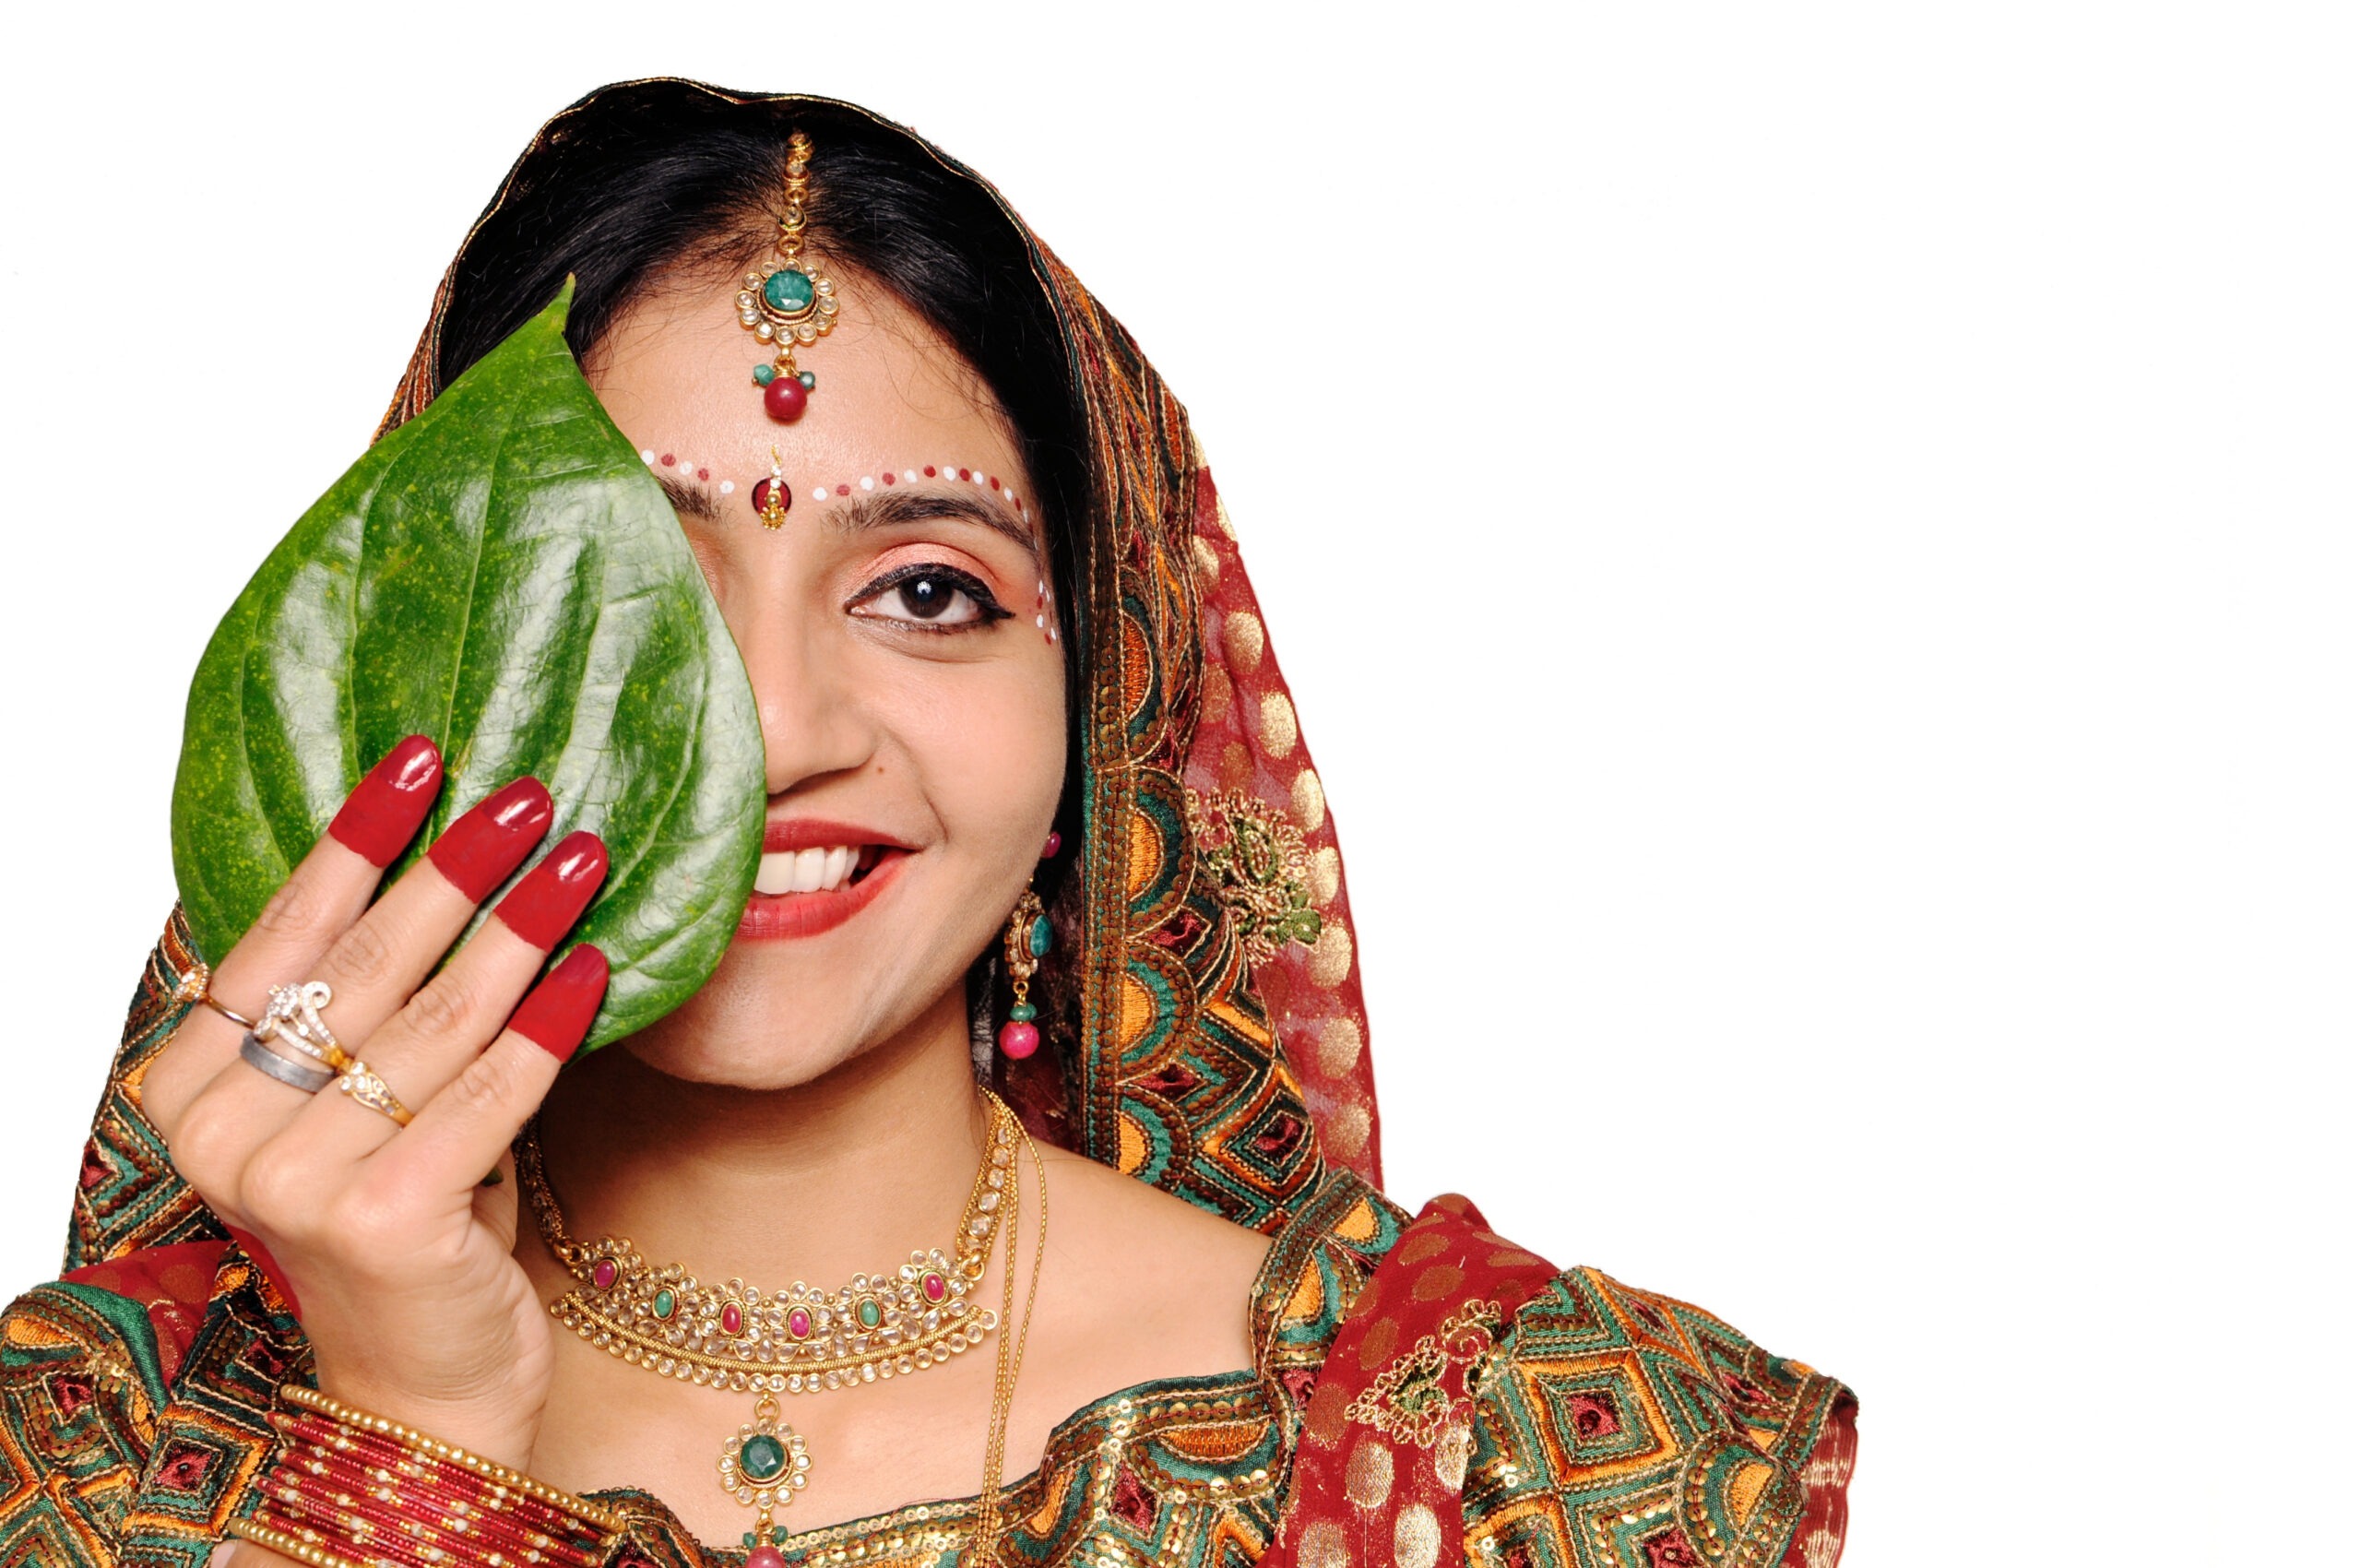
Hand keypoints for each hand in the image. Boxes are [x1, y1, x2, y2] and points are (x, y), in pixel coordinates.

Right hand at [142, 736, 609, 1468]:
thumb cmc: (403, 1218)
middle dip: (459, 869)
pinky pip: (491, 1094)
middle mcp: (222, 1132)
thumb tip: (455, 844)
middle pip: (364, 966)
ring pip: (437, 1021)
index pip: (281, 934)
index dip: (356, 840)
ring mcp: (295, 1182)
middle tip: (534, 796)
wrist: (425, 1379)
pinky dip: (552, 1028)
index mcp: (189, 1086)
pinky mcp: (383, 1221)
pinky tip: (599, 968)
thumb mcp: (360, 1100)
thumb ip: (367, 1001)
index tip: (422, 755)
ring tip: (585, 856)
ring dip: (521, 927)